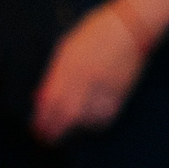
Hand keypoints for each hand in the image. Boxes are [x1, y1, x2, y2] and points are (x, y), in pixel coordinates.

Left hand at [32, 0, 168, 141]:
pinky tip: (87, 124)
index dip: (43, 118)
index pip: (52, 99)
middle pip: (68, 114)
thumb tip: (41, 97)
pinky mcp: (121, 94)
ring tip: (66, 131)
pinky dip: (94, 124)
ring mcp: (106, 87)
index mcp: (70, 65)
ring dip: (74, 128)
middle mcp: (87, 79)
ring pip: (87, 119)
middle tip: (47, 138)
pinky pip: (105, 117)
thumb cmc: (95, 33)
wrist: (131, 29)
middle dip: (55, 129)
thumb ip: (54, 74)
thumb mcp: (67, 48)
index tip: (37, 129)